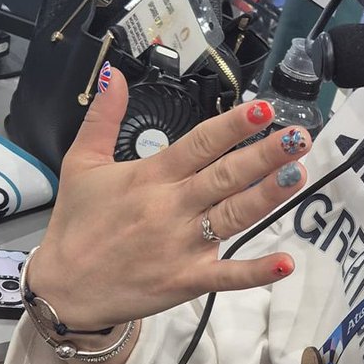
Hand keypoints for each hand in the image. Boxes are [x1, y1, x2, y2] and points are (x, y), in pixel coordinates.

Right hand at [30, 68, 310, 330]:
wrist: (64, 289)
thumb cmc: (78, 224)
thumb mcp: (81, 164)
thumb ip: (102, 118)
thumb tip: (115, 74)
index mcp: (151, 177)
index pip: (199, 144)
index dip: (232, 126)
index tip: (264, 109)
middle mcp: (171, 207)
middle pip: (225, 176)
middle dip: (264, 155)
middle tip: (299, 137)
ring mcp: (181, 245)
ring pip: (233, 216)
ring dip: (267, 196)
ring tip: (297, 174)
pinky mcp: (186, 280)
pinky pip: (227, 275)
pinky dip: (256, 272)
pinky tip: (286, 264)